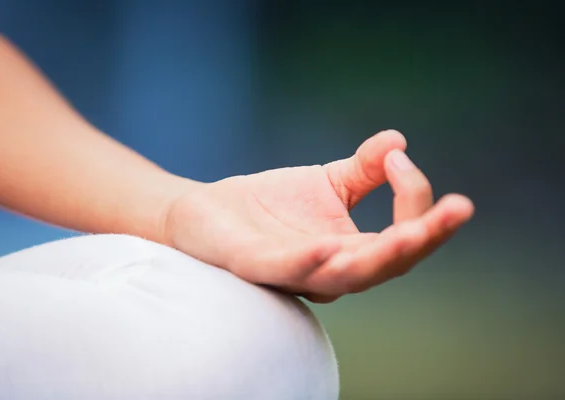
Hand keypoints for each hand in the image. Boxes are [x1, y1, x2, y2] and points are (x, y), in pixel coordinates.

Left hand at [163, 130, 473, 302]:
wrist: (208, 211)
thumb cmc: (270, 204)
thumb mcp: (326, 182)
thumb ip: (364, 169)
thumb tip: (399, 140)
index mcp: (353, 251)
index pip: (401, 237)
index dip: (414, 201)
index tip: (401, 158)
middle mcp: (332, 270)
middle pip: (387, 264)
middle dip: (423, 236)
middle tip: (458, 210)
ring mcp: (295, 273)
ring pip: (346, 276)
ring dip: (378, 257)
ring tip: (407, 235)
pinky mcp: (256, 267)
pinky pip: (287, 270)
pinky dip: (310, 262)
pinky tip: (328, 246)